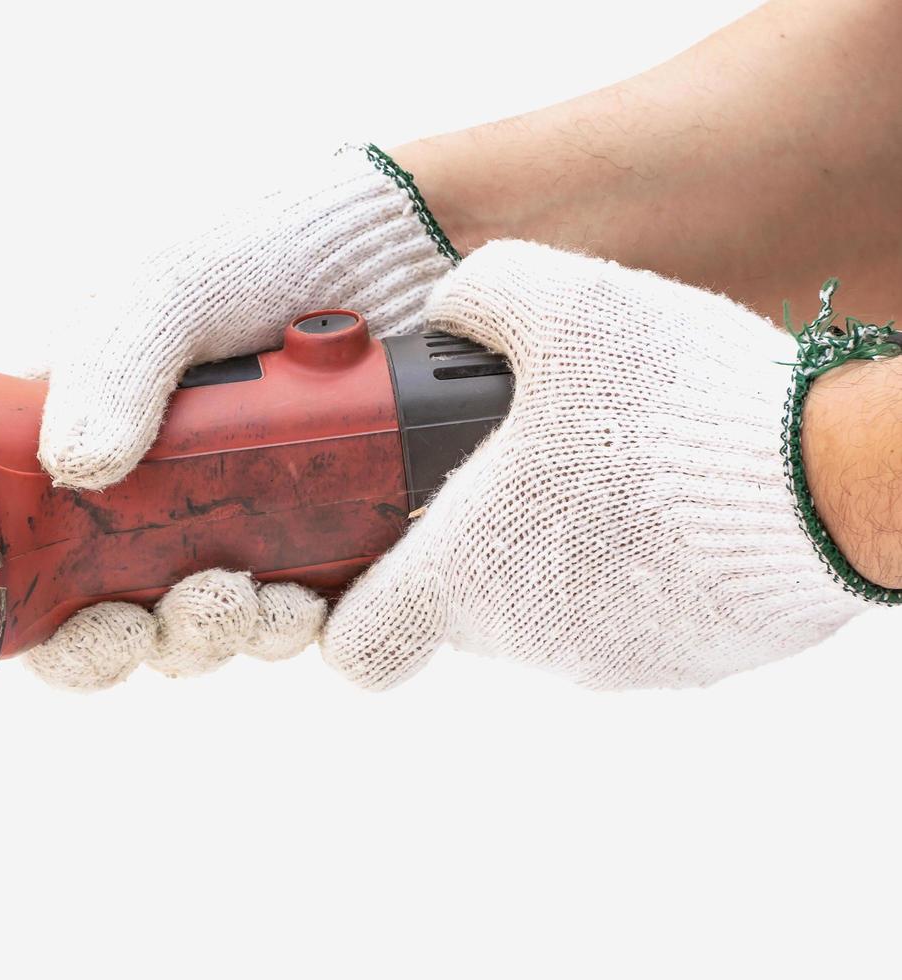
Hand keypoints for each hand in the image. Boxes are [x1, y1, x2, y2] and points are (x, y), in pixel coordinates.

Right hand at [26, 144, 455, 689]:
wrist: (399, 248)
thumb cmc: (261, 248)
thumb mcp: (170, 289)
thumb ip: (111, 365)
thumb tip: (75, 465)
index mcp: (82, 435)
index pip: (30, 551)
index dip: (49, 615)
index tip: (94, 627)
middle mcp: (144, 488)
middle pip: (112, 613)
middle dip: (151, 637)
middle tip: (194, 609)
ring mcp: (226, 516)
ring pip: (201, 624)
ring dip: (223, 633)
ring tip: (259, 598)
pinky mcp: (304, 535)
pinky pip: (285, 615)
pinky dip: (292, 624)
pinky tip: (310, 598)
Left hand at [321, 241, 869, 688]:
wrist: (823, 481)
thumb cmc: (670, 404)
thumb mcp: (557, 305)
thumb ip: (478, 295)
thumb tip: (449, 309)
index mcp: (463, 574)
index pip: (360, 645)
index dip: (351, 612)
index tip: (377, 564)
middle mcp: (523, 638)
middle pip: (460, 608)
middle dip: (474, 542)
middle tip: (518, 468)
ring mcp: (607, 662)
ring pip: (547, 610)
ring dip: (558, 553)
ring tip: (611, 473)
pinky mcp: (686, 667)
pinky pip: (631, 620)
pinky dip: (635, 574)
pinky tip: (671, 510)